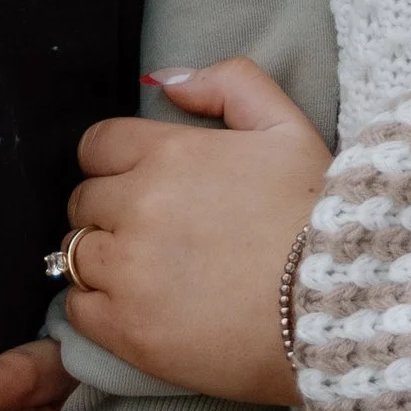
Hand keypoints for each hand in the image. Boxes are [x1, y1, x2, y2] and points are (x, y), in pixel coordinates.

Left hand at [58, 61, 328, 406]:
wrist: (337, 309)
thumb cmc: (317, 218)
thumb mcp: (287, 127)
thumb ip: (228, 83)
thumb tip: (164, 80)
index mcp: (171, 153)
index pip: (97, 146)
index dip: (115, 164)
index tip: (141, 186)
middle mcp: (140, 205)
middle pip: (83, 200)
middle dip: (109, 211)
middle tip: (150, 234)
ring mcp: (129, 270)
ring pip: (74, 252)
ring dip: (101, 258)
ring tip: (145, 274)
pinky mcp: (128, 330)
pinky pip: (77, 308)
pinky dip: (95, 306)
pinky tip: (135, 309)